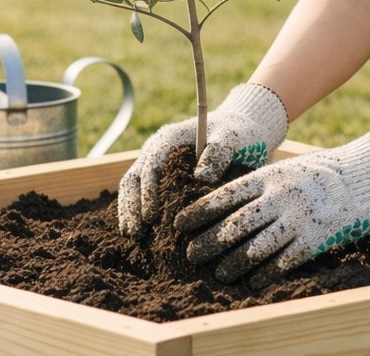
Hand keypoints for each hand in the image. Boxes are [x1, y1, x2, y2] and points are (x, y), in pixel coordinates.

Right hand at [118, 83, 287, 234]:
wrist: (238, 132)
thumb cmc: (236, 135)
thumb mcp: (231, 139)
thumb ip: (218, 152)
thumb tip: (200, 176)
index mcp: (169, 139)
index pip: (150, 165)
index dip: (147, 192)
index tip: (151, 217)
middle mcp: (156, 151)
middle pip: (133, 178)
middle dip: (132, 206)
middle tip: (136, 234)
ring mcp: (156, 165)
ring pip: (133, 188)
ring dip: (130, 212)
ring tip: (134, 238)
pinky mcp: (160, 178)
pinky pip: (142, 196)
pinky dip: (139, 214)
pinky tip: (142, 236)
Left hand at [175, 127, 369, 287]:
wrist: (360, 176)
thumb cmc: (315, 174)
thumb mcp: (283, 170)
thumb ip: (258, 186)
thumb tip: (220, 205)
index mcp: (268, 177)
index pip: (226, 195)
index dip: (200, 211)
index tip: (179, 224)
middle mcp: (280, 197)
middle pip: (236, 224)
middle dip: (210, 242)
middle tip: (192, 255)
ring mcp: (298, 218)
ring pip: (257, 246)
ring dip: (234, 263)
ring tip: (220, 274)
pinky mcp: (315, 238)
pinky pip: (285, 260)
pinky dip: (266, 273)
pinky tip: (253, 283)